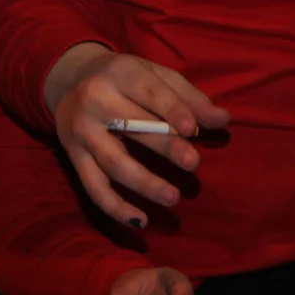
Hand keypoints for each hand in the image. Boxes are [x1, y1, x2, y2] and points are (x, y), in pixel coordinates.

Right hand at [42, 42, 230, 227]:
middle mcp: (95, 99)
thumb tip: (223, 119)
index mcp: (120, 72)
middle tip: (193, 163)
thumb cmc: (125, 79)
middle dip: (164, 146)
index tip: (192, 129)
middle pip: (132, 126)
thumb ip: (189, 98)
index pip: (149, 92)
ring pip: (113, 161)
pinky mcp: (73, 156)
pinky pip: (93, 187)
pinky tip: (140, 222)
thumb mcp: (156, 75)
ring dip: (144, 183)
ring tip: (173, 197)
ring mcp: (82, 130)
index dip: (171, 110)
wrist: (71, 79)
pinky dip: (115, 208)